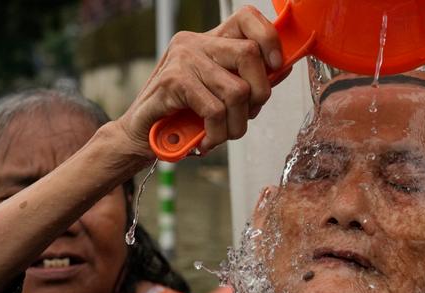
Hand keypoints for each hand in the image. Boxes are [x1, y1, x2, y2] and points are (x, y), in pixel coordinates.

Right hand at [115, 6, 283, 162]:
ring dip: (236, 124)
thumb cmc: (182, 116)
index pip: (247, 18)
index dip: (269, 39)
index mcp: (209, 41)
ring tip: (223, 135)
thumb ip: (247, 80)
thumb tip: (283, 67)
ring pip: (237, 90)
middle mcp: (195, 43)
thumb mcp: (220, 95)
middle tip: (244, 116)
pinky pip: (215, 110)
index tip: (275, 67)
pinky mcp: (172, 81)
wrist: (141, 134)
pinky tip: (207, 141)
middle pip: (250, 53)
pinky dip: (217, 134)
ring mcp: (182, 59)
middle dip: (259, 94)